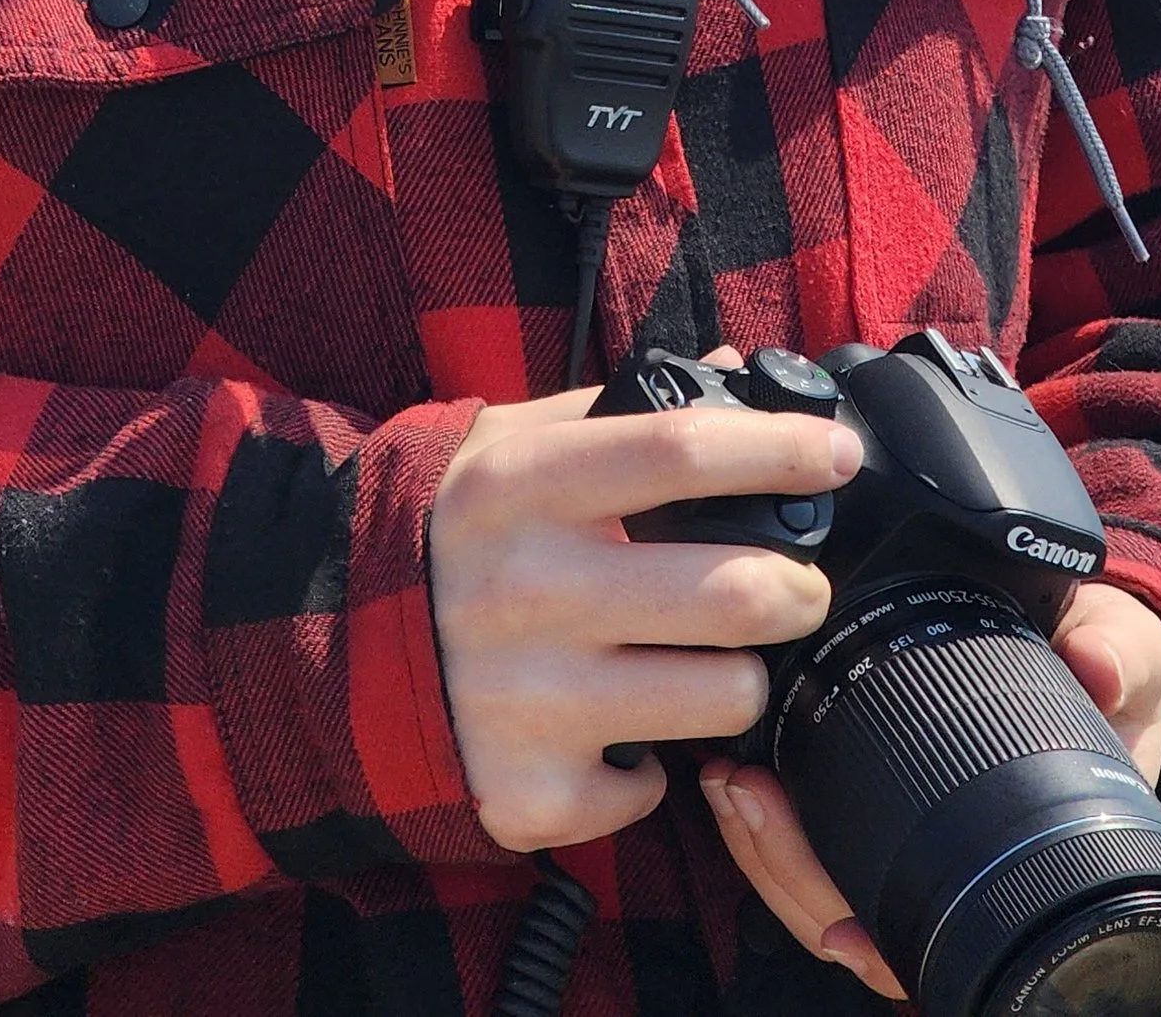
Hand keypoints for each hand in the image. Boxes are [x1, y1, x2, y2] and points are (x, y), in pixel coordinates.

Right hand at [428, 371, 860, 854]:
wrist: (325, 645)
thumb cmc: (451, 532)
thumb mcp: (511, 444)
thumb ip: (620, 410)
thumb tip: (734, 368)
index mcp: (525, 487)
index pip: (681, 451)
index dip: (778, 447)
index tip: (836, 452)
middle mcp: (525, 590)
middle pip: (729, 591)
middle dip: (797, 588)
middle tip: (800, 585)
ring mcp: (525, 700)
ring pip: (719, 697)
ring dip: (739, 679)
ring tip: (715, 660)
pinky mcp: (525, 791)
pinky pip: (650, 790)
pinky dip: (653, 768)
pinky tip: (622, 732)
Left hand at [700, 583, 1160, 1001]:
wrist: (1089, 642)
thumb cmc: (1107, 668)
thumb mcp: (1127, 654)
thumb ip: (1118, 654)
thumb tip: (1100, 668)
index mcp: (1019, 851)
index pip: (946, 935)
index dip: (887, 947)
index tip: (840, 926)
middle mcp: (959, 864)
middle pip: (855, 922)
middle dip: (787, 871)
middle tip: (748, 792)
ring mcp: (911, 841)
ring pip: (817, 896)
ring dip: (760, 849)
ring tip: (730, 779)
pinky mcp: (867, 802)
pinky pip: (806, 844)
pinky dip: (763, 822)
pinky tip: (737, 772)